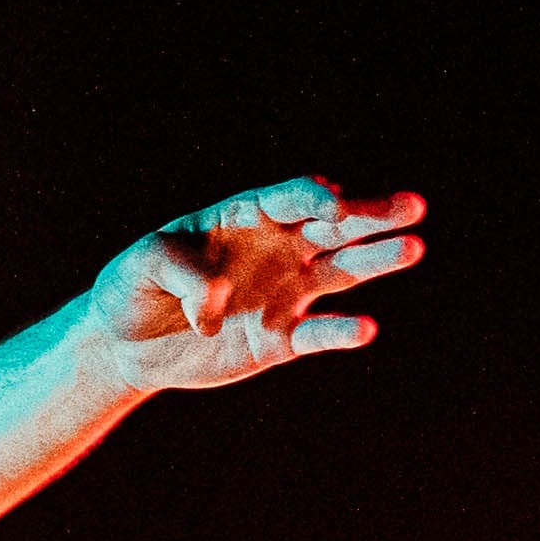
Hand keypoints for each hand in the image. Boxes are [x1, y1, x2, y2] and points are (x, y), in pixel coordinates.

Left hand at [79, 179, 425, 394]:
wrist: (126, 343)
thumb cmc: (132, 288)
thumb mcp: (141, 264)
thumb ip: (181, 270)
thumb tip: (219, 300)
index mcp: (245, 217)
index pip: (290, 197)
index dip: (313, 197)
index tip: (332, 204)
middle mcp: (276, 249)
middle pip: (333, 226)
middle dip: (371, 214)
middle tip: (412, 205)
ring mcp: (284, 293)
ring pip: (342, 271)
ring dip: (376, 259)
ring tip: (413, 247)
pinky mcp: (280, 340)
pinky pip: (318, 333)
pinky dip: (340, 332)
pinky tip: (363, 328)